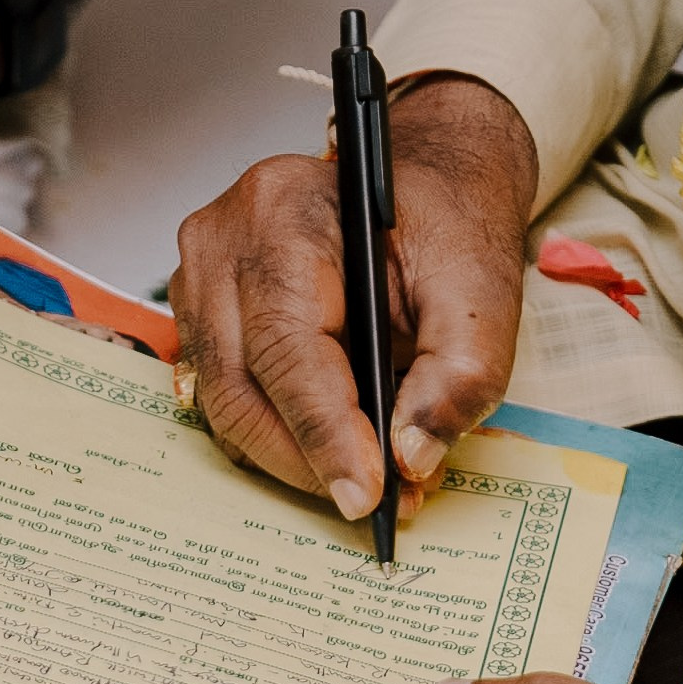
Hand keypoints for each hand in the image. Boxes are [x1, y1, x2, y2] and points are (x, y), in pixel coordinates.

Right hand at [169, 74, 538, 519]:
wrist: (424, 184)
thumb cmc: (443, 221)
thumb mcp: (482, 288)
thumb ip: (460, 372)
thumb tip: (412, 455)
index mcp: (286, 213)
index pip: (287, 346)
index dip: (324, 433)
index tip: (366, 494)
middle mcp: (224, 239)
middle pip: (241, 389)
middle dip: (309, 461)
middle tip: (378, 499)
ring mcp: (200, 274)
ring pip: (225, 404)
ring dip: (293, 456)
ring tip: (364, 475)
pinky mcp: (202, 309)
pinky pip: (227, 396)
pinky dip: (279, 433)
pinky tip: (333, 444)